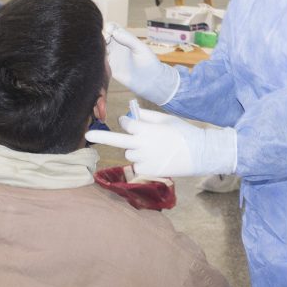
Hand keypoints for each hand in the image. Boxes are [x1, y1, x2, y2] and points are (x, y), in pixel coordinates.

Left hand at [85, 109, 236, 177]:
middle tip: (87, 134)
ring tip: (155, 150)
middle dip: (102, 136)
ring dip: (135, 150)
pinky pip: (137, 166)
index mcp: (147, 129)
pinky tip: (158, 159)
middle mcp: (142, 144)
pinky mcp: (148, 171)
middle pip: (119, 140)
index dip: (127, 122)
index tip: (127, 122)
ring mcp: (144, 159)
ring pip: (129, 154)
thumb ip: (147, 116)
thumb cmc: (184, 133)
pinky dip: (143, 162)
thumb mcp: (167, 119)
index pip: (127, 124)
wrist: (199, 154)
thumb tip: (131, 115)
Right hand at [105, 23, 179, 104]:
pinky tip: (103, 61)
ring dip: (98, 48)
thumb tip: (114, 32)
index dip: (107, 27)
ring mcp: (111, 56)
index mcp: (124, 38)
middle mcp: (116, 45)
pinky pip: (99, 60)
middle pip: (102, 35)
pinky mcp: (108, 67)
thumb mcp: (140, 48)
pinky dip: (97, 59)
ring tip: (107, 53)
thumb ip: (128, 39)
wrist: (150, 81)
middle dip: (100, 36)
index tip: (108, 33)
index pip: (111, 27)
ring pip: (99, 47)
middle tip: (105, 42)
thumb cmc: (149, 62)